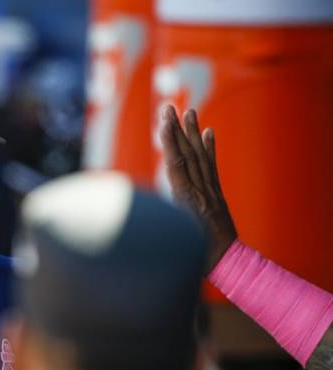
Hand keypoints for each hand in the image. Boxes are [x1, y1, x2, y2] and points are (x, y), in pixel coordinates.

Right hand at [158, 105, 236, 269]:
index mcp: (188, 201)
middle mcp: (200, 191)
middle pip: (187, 155)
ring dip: (193, 133)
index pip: (176, 165)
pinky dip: (209, 148)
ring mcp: (209, 190)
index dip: (170, 143)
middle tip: (169, 107)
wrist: (228, 263)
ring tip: (189, 110)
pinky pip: (211, 166)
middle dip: (177, 130)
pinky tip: (209, 132)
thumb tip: (142, 213)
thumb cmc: (196, 257)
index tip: (164, 122)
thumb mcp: (175, 241)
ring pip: (200, 156)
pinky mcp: (215, 193)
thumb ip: (162, 224)